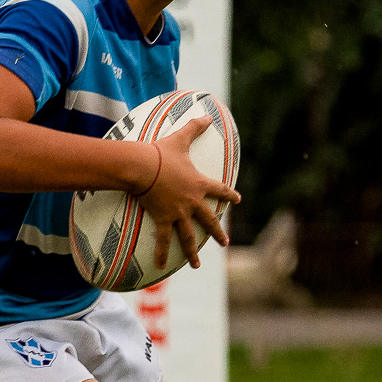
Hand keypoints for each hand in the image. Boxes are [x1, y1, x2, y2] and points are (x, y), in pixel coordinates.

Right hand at [137, 116, 240, 268]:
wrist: (144, 167)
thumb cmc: (161, 152)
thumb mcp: (180, 138)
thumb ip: (194, 128)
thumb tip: (207, 114)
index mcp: (199, 183)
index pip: (220, 190)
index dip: (229, 195)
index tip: (237, 200)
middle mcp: (192, 201)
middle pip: (209, 220)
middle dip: (217, 233)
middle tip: (224, 243)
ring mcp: (178, 212)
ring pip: (189, 236)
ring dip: (192, 252)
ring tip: (196, 264)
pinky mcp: (163, 219)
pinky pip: (163, 240)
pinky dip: (162, 254)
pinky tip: (161, 268)